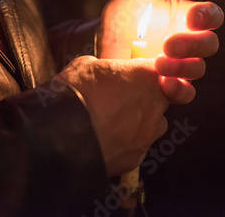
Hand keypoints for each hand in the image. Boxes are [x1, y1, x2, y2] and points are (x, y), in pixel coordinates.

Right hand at [57, 56, 168, 175]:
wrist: (61, 135)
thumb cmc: (75, 93)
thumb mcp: (86, 65)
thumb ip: (106, 67)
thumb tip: (105, 73)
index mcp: (146, 77)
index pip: (163, 69)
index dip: (148, 71)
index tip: (135, 73)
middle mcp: (155, 106)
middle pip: (161, 99)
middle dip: (145, 97)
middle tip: (120, 98)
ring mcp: (147, 134)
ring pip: (153, 125)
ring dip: (140, 121)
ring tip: (113, 121)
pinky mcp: (136, 158)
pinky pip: (137, 147)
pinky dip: (126, 143)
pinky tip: (105, 140)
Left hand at [99, 0, 223, 102]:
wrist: (96, 55)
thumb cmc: (119, 22)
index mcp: (184, 18)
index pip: (212, 16)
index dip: (209, 17)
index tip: (193, 18)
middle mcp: (186, 42)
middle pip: (210, 44)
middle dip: (193, 45)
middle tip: (169, 45)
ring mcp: (178, 66)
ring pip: (199, 68)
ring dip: (183, 67)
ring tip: (158, 65)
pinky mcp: (167, 87)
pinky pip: (186, 93)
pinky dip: (179, 90)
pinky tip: (164, 85)